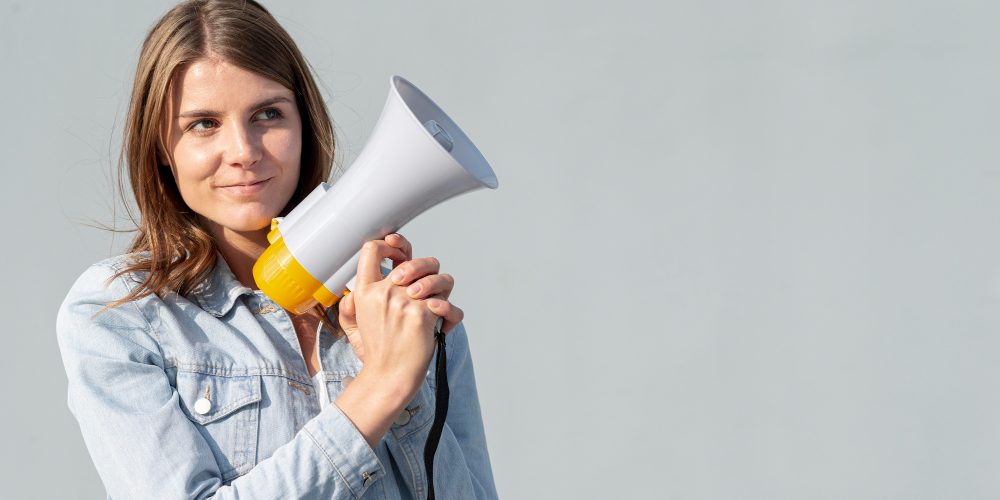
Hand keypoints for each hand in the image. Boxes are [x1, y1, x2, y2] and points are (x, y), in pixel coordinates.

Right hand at [338, 234, 463, 362]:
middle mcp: (383, 293)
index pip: (372, 249)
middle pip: (414, 260)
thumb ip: (350, 306)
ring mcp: (403, 302)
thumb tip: (353, 291)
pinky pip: (447, 302)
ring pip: (437, 277)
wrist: (388, 378)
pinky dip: (450, 313)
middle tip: (428, 284)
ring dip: (443, 288)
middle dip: (428, 268)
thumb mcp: (354, 327)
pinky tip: (443, 322)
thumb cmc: (377, 353)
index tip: (400, 254)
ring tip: (437, 302)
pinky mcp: (422, 314)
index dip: (391, 244)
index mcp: (364, 292)